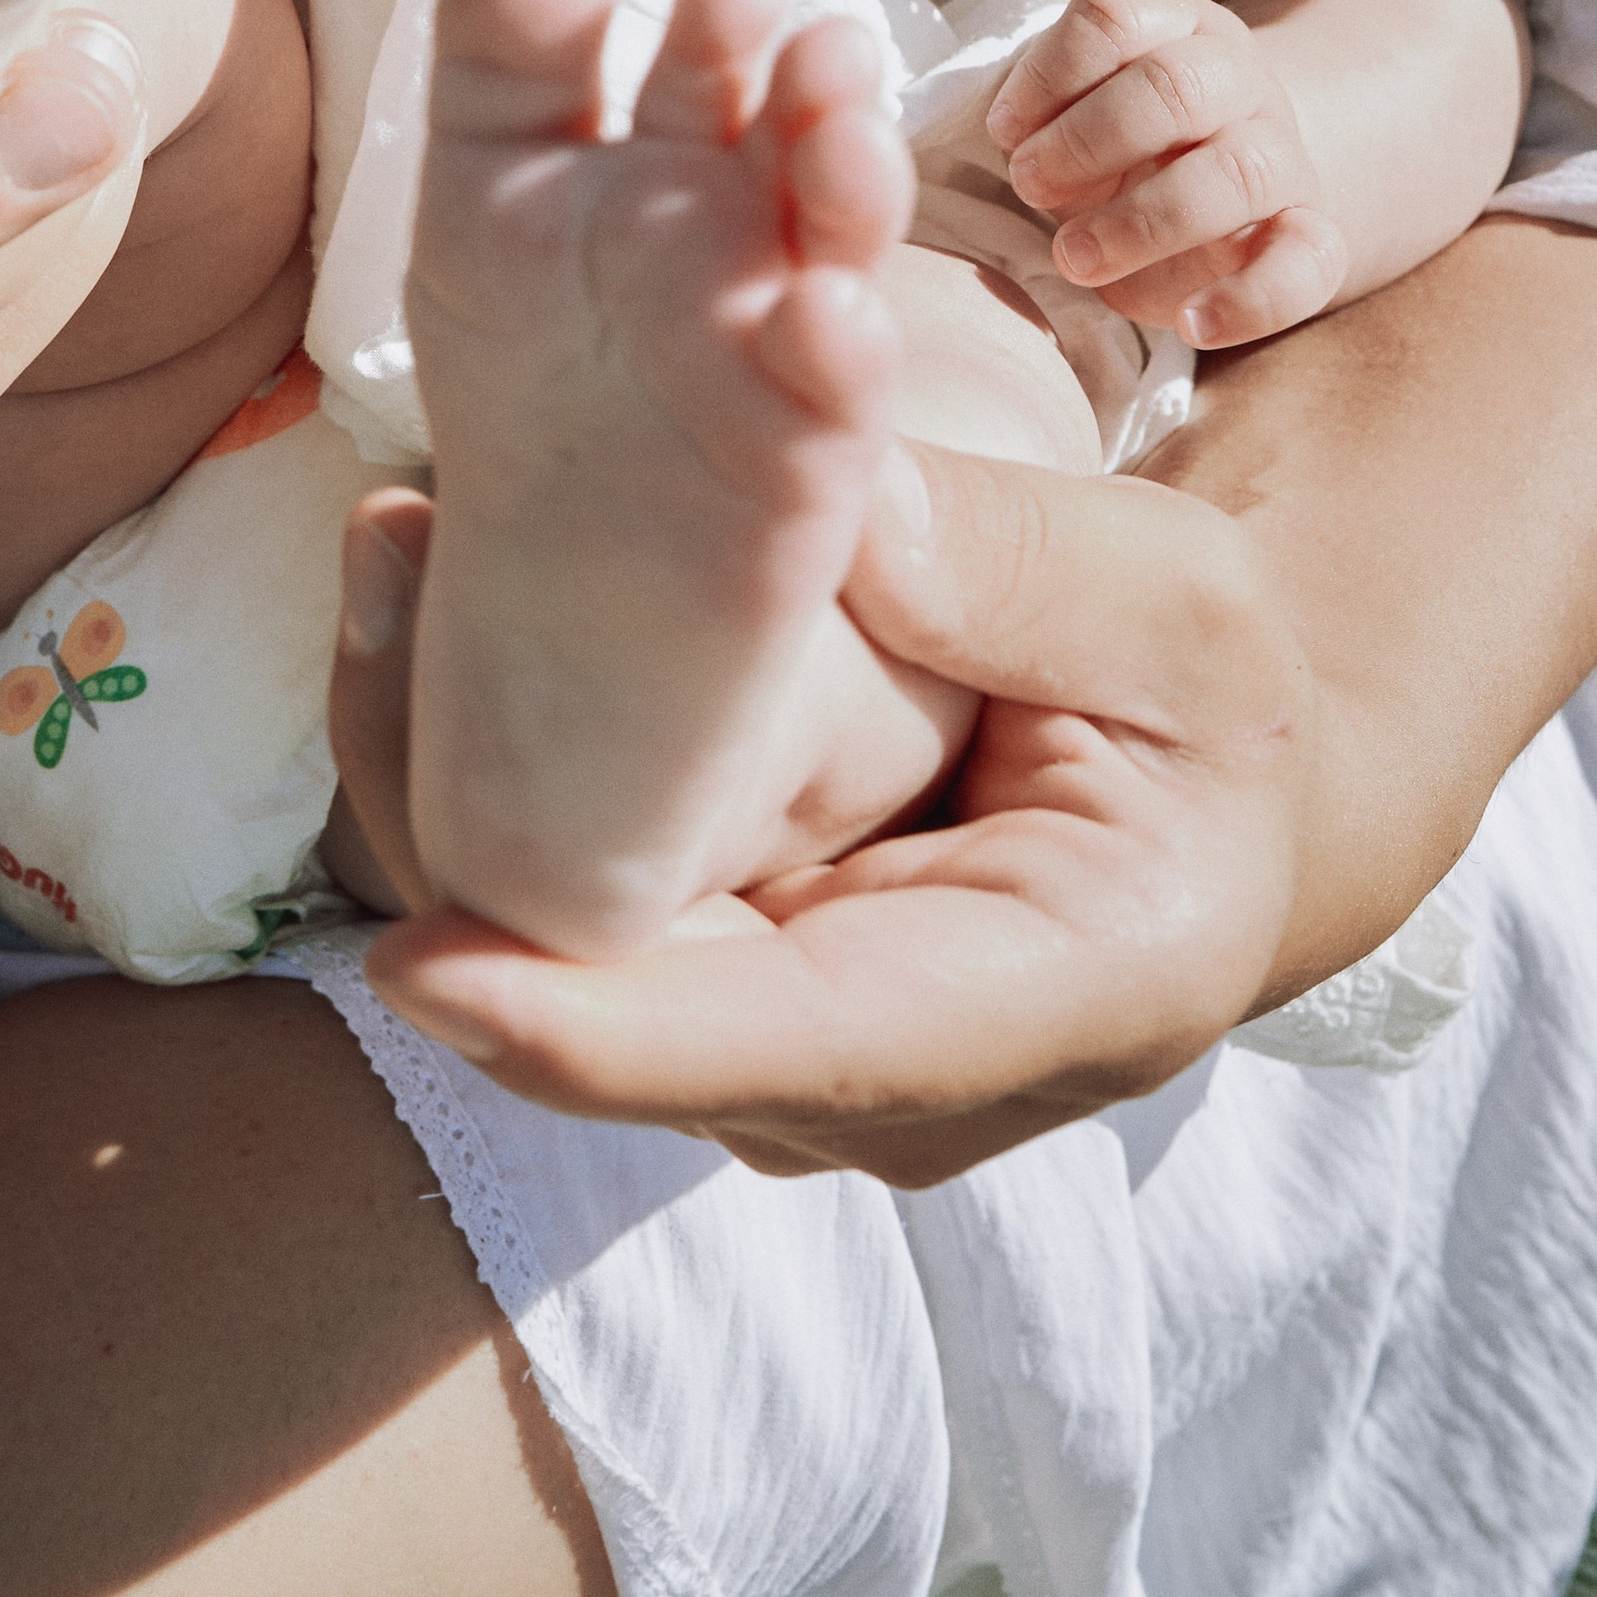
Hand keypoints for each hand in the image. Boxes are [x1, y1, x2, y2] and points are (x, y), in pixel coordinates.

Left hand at [327, 457, 1309, 1184]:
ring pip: (537, 952)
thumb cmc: (1206, 707)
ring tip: (390, 543)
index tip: (424, 968)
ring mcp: (754, 1049)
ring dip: (431, 760)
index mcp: (1034, 1012)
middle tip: (391, 564)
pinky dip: (461, 751)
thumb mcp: (1184, 608)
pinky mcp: (685, 972)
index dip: (595, 1030)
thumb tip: (840, 510)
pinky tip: (418, 577)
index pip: (790, 1053)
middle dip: (459, 811)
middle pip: (605, 1007)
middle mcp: (860, 1087)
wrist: (1199, 795)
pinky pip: (536, 893)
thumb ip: (1021, 572)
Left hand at [987, 0, 1345, 346]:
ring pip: (1237, 172)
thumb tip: (1012, 133)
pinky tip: (1193, 323)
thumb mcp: (1075, 113)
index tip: (1004, 129)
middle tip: (1028, 185)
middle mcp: (1239, 79)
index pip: (1114, 15)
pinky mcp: (1311, 236)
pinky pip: (1307, 262)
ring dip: (1142, 221)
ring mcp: (1283, 156)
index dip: (1048, 72)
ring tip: (1073, 257)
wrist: (1226, 199)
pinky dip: (1252, 300)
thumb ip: (1043, 112)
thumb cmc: (1122, 152)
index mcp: (1175, 28)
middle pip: (1175, 86)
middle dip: (1085, 141)